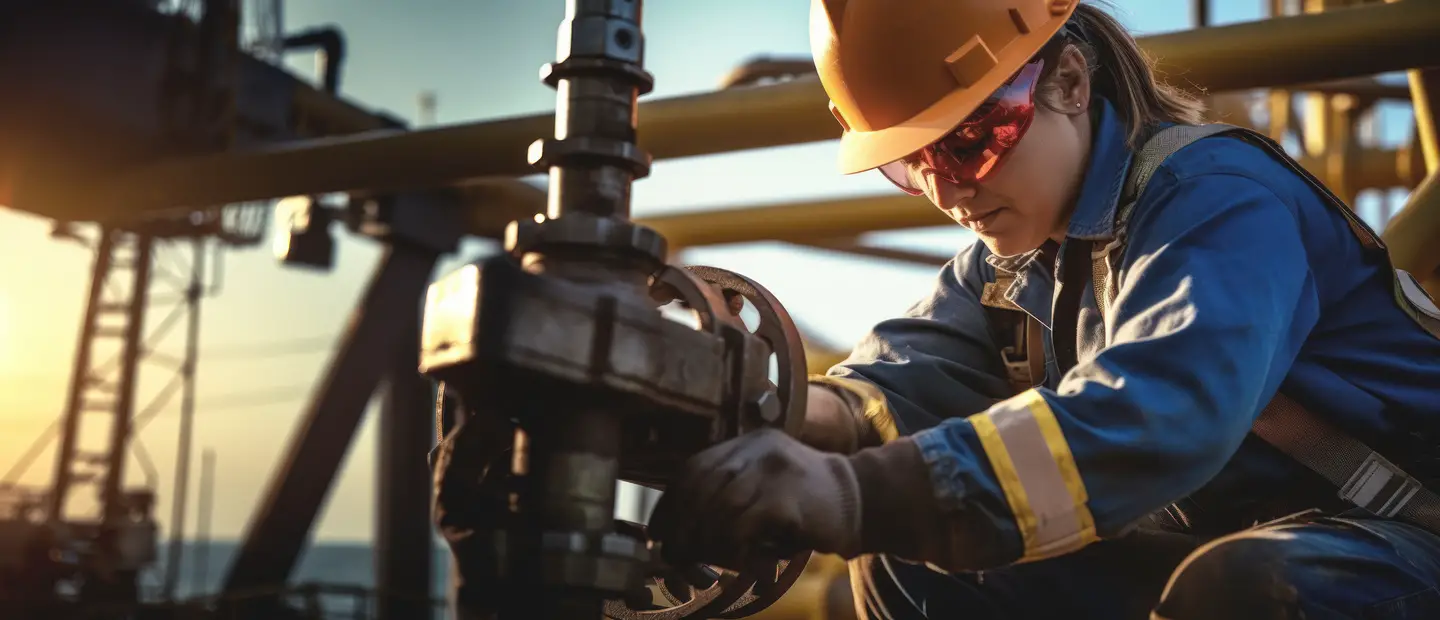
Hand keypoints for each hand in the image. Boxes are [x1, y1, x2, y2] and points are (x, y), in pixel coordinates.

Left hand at [647, 428, 861, 570]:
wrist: (863, 499)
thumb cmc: (806, 503)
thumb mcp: (764, 486)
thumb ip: (730, 494)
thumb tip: (680, 531)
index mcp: (746, 443)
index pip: (693, 468)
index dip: (670, 502)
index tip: (659, 533)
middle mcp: (757, 449)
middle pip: (701, 485)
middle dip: (682, 525)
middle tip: (676, 555)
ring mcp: (773, 470)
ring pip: (718, 505)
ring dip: (704, 539)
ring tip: (703, 562)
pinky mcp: (788, 497)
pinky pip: (743, 524)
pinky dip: (732, 547)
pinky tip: (737, 563)